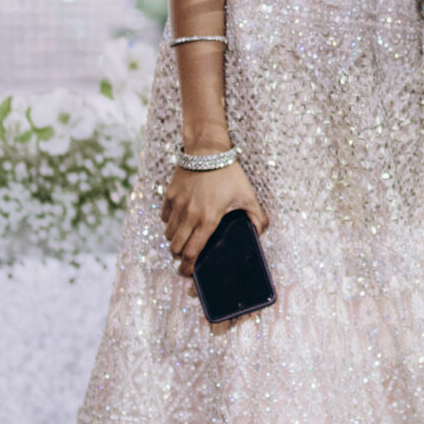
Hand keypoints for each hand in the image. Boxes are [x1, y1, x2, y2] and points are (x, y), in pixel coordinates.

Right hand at [161, 157, 268, 277]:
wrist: (207, 149)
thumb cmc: (229, 173)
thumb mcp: (248, 195)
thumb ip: (257, 216)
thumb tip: (260, 233)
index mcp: (208, 219)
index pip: (192, 253)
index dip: (188, 268)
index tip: (188, 273)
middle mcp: (189, 215)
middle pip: (176, 248)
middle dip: (180, 257)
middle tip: (186, 258)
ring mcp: (177, 205)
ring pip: (169, 234)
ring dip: (175, 241)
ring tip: (184, 240)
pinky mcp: (169, 195)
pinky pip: (164, 217)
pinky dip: (169, 223)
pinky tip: (179, 221)